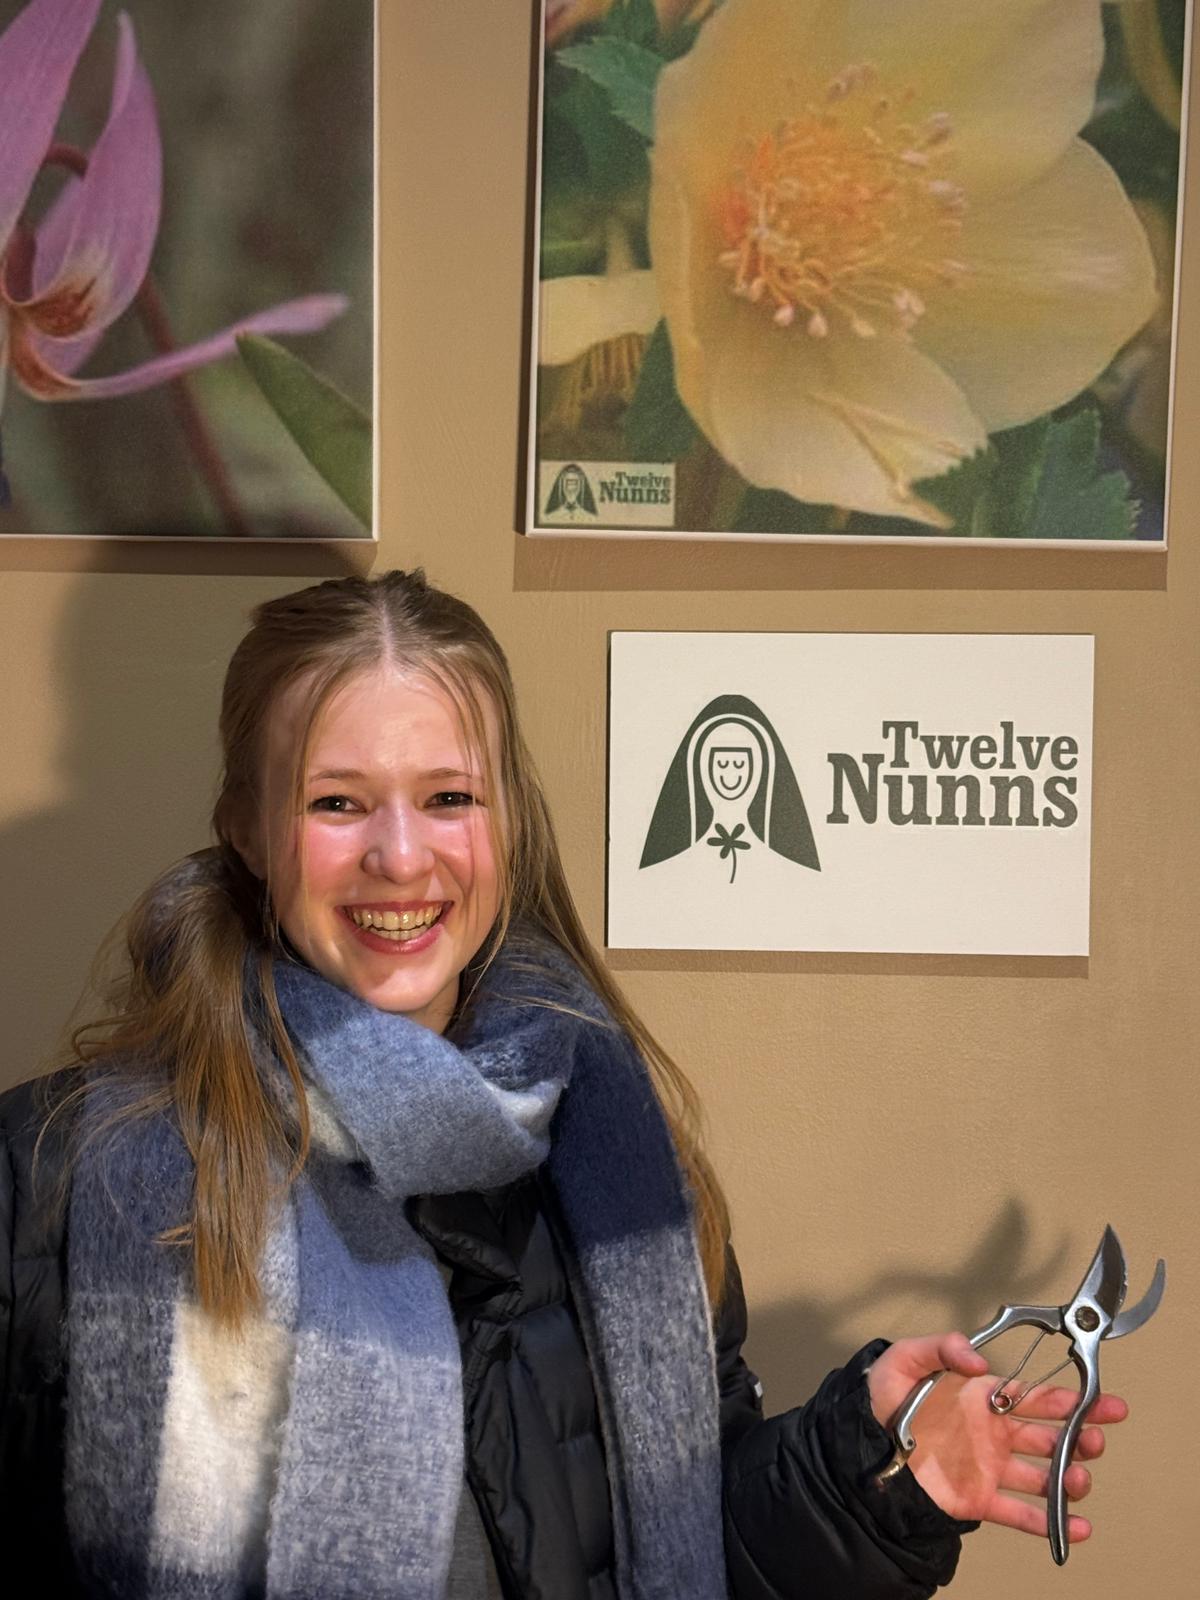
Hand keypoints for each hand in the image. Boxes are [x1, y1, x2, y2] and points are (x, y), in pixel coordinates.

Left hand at [866, 1333, 1128, 1542]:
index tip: (1100, 1401)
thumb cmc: (881, 1399)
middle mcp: (991, 1432)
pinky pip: (1017, 1513)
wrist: (860, 1446)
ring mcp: (987, 1467)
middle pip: (1047, 1436)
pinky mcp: (976, 1499)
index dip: (1067, 1399)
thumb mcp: (905, 1359)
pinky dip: (1047, 1522)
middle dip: (1078, 1437)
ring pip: (1040, 1475)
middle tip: (1096, 1440)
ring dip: (1067, 1479)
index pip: (1033, 1396)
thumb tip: (977, 1357)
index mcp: (981, 1397)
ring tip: (1081, 1480)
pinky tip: (1075, 1526)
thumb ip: (942, 1347)